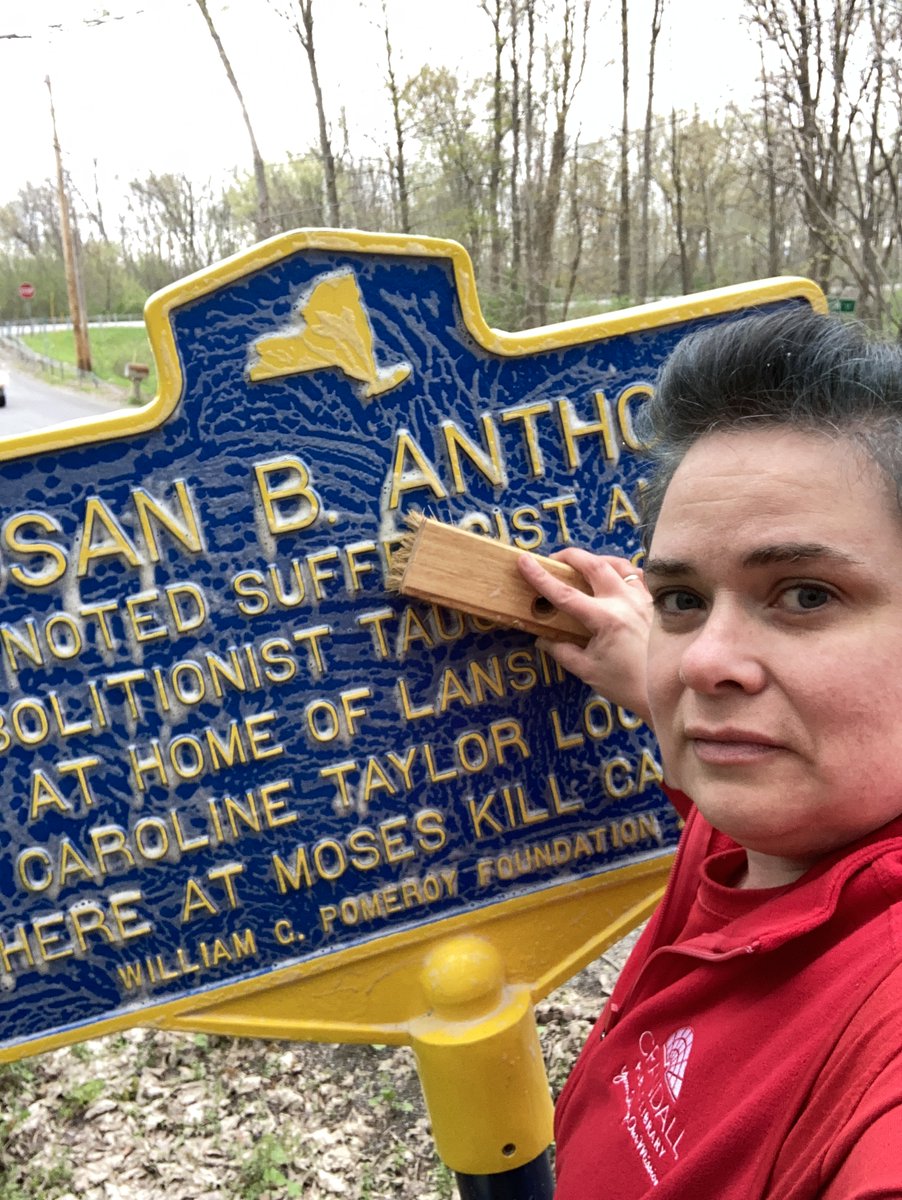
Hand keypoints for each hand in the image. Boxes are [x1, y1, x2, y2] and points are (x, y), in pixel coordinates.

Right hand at [517, 547, 652, 725]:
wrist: (669, 692)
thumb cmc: (628, 686)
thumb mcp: (588, 671)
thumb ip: (562, 651)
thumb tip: (544, 638)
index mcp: (606, 619)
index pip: (565, 593)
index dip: (541, 577)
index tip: (524, 561)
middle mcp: (625, 602)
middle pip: (594, 565)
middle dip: (570, 556)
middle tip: (554, 559)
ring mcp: (644, 599)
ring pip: (618, 564)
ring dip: (597, 560)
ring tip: (583, 565)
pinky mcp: (656, 602)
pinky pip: (638, 576)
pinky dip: (622, 571)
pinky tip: (614, 578)